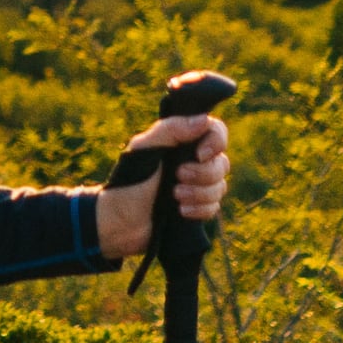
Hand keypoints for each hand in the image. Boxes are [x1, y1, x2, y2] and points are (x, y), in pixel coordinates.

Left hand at [94, 114, 232, 259]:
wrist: (119, 222)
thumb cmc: (128, 182)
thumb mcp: (144, 150)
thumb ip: (171, 130)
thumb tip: (204, 119)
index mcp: (181, 141)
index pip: (216, 131)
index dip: (215, 142)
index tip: (199, 155)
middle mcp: (193, 160)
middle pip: (222, 162)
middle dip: (202, 173)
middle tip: (177, 177)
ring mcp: (197, 185)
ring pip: (220, 186)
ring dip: (199, 193)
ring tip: (175, 196)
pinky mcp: (197, 208)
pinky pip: (214, 206)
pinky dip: (200, 209)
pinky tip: (181, 211)